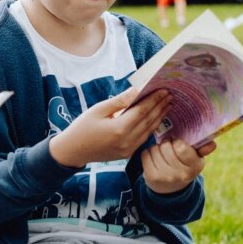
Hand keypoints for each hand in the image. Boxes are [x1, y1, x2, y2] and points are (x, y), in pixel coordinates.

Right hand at [50, 89, 171, 167]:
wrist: (73, 151)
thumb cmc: (82, 127)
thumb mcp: (98, 109)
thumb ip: (119, 101)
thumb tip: (136, 90)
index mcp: (119, 128)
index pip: (142, 111)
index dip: (154, 99)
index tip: (163, 90)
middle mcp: (127, 140)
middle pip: (149, 120)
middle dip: (160, 106)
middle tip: (170, 95)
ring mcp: (128, 149)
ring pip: (149, 131)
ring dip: (159, 117)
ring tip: (167, 105)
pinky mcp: (127, 153)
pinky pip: (143, 138)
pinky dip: (151, 127)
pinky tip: (155, 119)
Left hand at [140, 139, 215, 193]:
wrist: (171, 190)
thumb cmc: (184, 167)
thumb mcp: (196, 159)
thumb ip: (203, 149)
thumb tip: (212, 144)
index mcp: (194, 167)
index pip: (181, 147)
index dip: (178, 142)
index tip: (178, 145)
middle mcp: (180, 174)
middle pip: (166, 146)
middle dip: (167, 143)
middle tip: (169, 148)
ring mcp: (165, 176)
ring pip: (155, 149)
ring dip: (157, 148)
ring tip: (163, 155)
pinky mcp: (151, 177)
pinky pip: (146, 154)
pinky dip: (149, 153)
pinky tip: (155, 159)